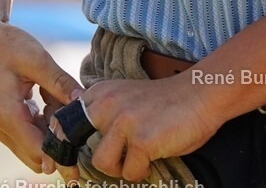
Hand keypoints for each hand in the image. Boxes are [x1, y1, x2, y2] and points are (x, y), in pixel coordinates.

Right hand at [0, 20, 81, 173]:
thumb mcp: (37, 59)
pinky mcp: (6, 120)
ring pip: (35, 143)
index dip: (61, 158)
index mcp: (8, 116)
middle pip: (37, 155)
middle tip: (75, 117)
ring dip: (52, 128)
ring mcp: (2, 126)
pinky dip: (45, 120)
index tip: (81, 162)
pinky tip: (49, 95)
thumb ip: (60, 82)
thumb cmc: (7, 45)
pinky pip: (31, 131)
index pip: (38, 151)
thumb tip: (83, 101)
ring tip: (56, 94)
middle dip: (60, 142)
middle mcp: (2, 128)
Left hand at [69, 74, 222, 181]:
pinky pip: (130, 172)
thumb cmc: (166, 102)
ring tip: (139, 156)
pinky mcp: (141, 140)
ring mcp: (124, 121)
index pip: (65, 122)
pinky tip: (156, 154)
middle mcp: (108, 104)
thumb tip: (84, 146)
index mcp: (102, 93)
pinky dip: (143, 170)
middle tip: (114, 160)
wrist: (202, 93)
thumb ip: (106, 114)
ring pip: (102, 163)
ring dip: (120, 166)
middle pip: (78, 145)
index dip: (63, 145)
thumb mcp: (127, 99)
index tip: (69, 160)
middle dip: (94, 157)